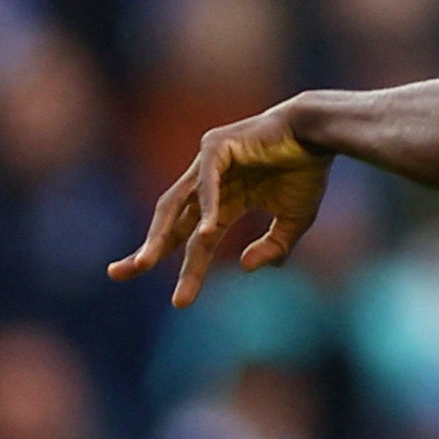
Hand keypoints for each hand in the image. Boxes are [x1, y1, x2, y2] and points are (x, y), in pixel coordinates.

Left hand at [110, 104, 332, 306]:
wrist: (319, 134)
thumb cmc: (307, 170)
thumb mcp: (294, 221)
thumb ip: (274, 247)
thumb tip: (244, 267)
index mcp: (223, 200)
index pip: (195, 239)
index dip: (189, 270)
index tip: (180, 303)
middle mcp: (208, 182)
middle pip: (170, 222)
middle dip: (147, 249)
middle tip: (119, 273)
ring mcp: (208, 161)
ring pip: (177, 203)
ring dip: (159, 234)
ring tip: (145, 262)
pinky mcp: (216, 146)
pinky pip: (207, 181)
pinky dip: (207, 206)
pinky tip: (207, 233)